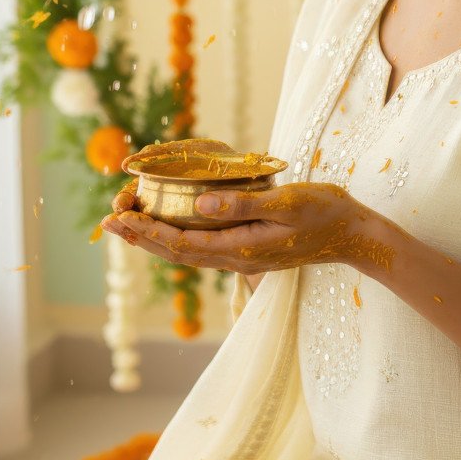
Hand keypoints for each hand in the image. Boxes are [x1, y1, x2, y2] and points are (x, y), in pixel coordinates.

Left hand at [100, 181, 380, 274]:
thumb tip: (200, 202)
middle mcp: (236, 258)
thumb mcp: (286, 202)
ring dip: (155, 238)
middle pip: (176, 252)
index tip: (118, 216)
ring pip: (187, 252)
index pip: (180, 244)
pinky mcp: (249, 250)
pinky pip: (203, 247)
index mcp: (241, 247)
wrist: (352, 235)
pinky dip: (178, 236)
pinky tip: (170, 226)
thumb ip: (243, 204)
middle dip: (140, 236)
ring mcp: (243, 257)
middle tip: (109, 218)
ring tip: (128, 222)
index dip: (145, 232)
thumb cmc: (323, 213)